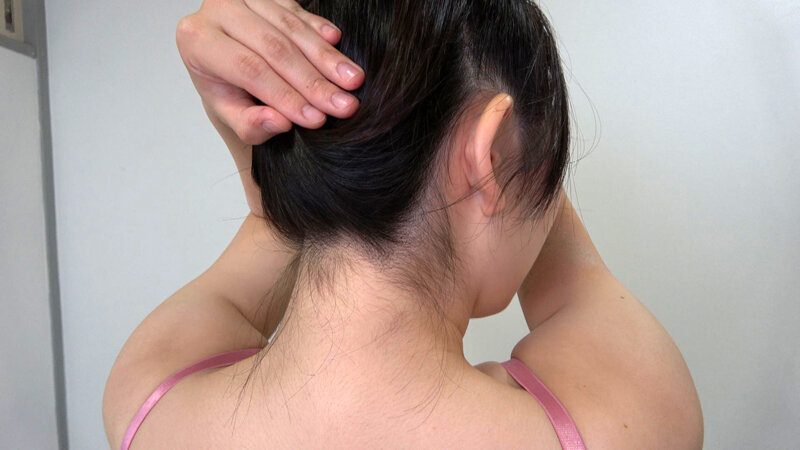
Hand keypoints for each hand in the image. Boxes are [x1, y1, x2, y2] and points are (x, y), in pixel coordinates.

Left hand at [175, 0, 364, 216]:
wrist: (227, 68)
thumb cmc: (228, 92)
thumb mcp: (232, 116)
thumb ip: (251, 124)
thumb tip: (279, 122)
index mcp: (197, 40)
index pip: (248, 68)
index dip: (285, 95)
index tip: (317, 119)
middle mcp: (217, 9)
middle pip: (273, 47)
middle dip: (313, 80)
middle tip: (344, 105)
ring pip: (291, 26)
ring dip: (327, 57)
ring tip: (353, 81)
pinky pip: (299, 10)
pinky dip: (320, 28)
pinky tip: (338, 43)